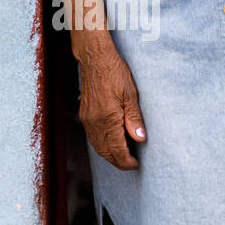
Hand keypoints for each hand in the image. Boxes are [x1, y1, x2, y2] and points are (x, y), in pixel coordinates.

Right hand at [77, 44, 145, 169]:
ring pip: (98, 146)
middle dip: (118, 162)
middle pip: (106, 152)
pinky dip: (102, 145)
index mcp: (107, 119)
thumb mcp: (131, 94)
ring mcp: (88, 119)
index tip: (136, 165)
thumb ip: (134, 119)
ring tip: (123, 157)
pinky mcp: (85, 115)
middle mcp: (95, 122)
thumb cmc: (115, 72)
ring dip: (110, 155)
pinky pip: (92, 137)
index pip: (117, 150)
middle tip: (131, 164)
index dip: (127, 161)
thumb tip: (140, 139)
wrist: (95, 58)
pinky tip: (111, 144)